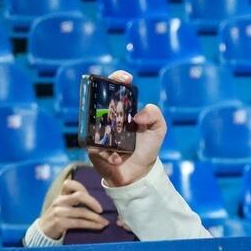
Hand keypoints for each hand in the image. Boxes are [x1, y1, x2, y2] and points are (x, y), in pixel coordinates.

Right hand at [39, 177, 107, 239]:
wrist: (43, 232)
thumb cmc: (58, 218)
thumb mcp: (63, 206)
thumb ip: (75, 202)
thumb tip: (98, 204)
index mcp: (61, 196)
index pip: (69, 184)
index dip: (82, 187)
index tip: (91, 195)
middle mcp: (59, 201)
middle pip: (79, 196)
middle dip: (93, 202)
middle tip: (101, 210)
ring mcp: (58, 212)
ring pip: (82, 212)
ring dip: (96, 218)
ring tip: (105, 222)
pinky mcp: (59, 223)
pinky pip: (79, 223)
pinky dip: (92, 225)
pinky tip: (99, 226)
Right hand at [85, 70, 166, 187]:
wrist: (139, 172)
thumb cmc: (147, 147)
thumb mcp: (158, 129)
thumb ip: (155, 115)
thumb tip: (137, 116)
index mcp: (121, 109)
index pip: (115, 87)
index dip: (117, 78)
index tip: (126, 78)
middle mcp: (106, 116)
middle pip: (97, 98)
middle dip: (103, 95)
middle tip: (116, 102)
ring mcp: (97, 131)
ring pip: (92, 121)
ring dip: (105, 127)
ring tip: (118, 136)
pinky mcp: (92, 147)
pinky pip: (94, 145)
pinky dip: (108, 153)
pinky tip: (117, 159)